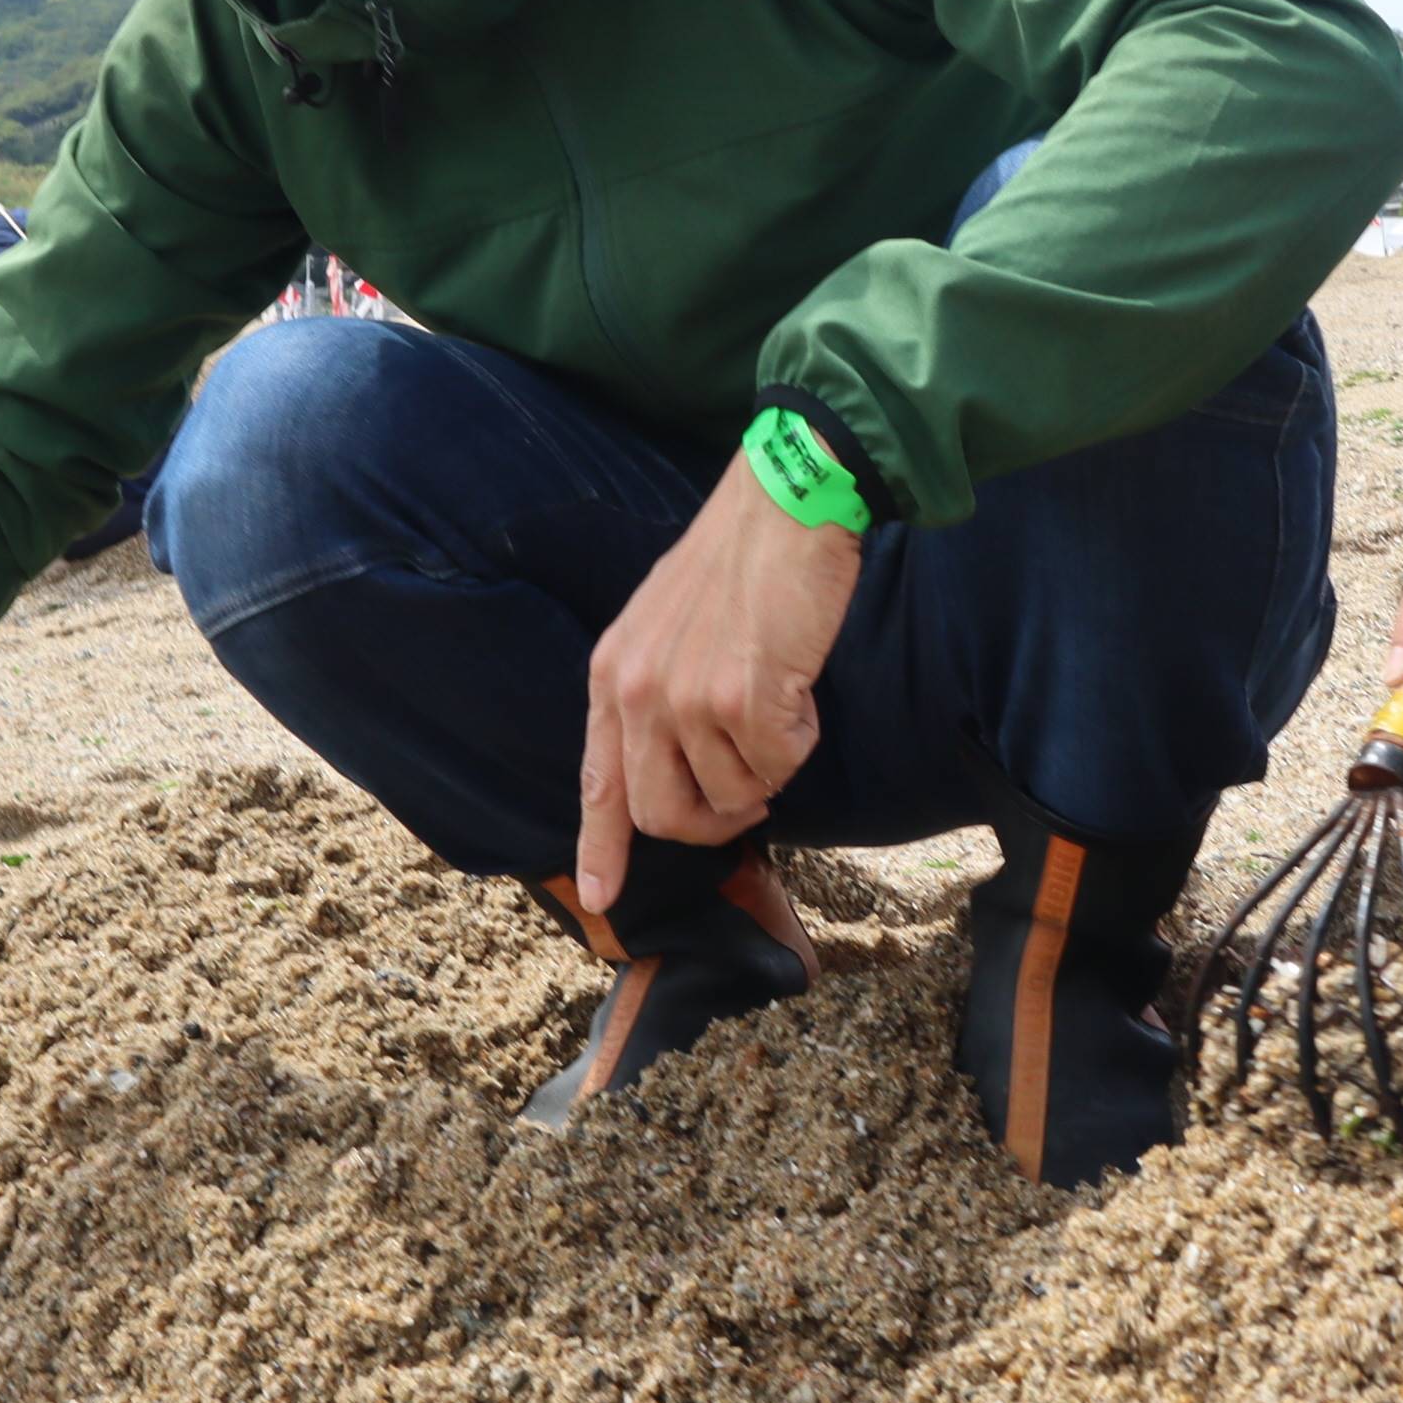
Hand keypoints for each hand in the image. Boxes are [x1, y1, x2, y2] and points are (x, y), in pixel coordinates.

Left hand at [576, 466, 863, 910]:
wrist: (786, 502)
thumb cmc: (739, 558)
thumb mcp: (665, 623)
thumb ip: (657, 691)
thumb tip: (681, 765)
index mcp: (612, 674)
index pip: (599, 783)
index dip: (602, 849)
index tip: (606, 900)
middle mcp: (638, 693)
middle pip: (664, 815)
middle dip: (714, 823)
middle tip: (751, 796)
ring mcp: (687, 701)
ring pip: (733, 797)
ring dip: (768, 768)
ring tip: (779, 703)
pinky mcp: (744, 702)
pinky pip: (781, 766)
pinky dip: (803, 737)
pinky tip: (800, 684)